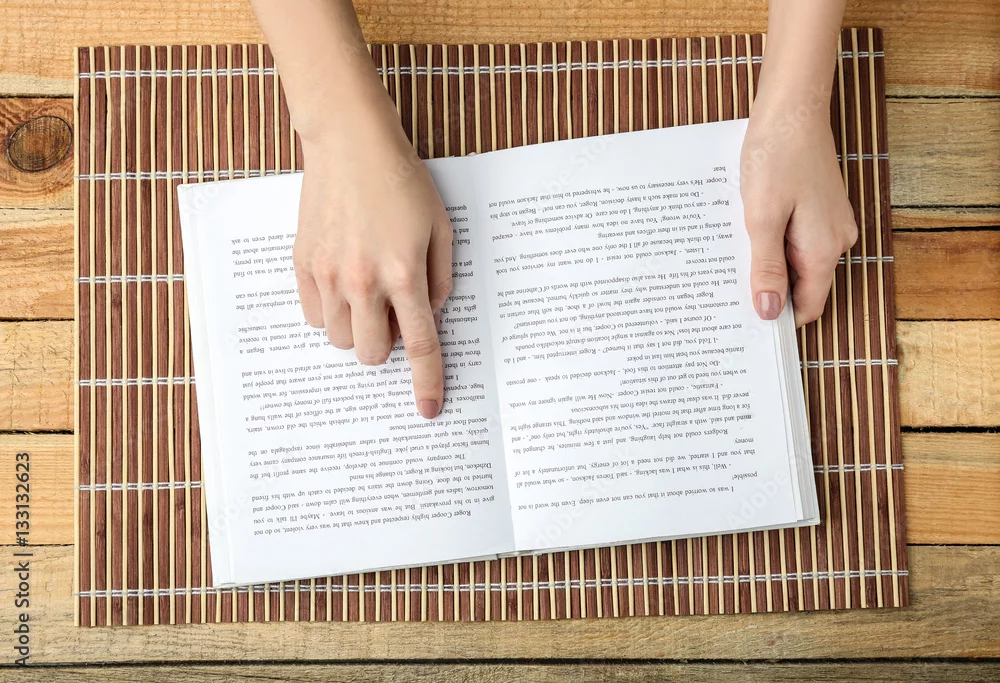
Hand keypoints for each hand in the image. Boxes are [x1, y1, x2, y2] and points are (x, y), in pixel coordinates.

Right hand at [293, 111, 452, 418]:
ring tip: (366, 289)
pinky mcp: (302, 264)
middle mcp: (363, 281)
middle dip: (385, 344)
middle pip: (371, 354)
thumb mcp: (441, 228)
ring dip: (358, 328)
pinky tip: (343, 282)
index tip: (430, 411)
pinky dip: (332, 313)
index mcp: (404, 273)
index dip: (427, 381)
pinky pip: (314, 318)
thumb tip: (427, 318)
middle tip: (393, 311)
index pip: (419, 345)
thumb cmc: (402, 181)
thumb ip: (439, 281)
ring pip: (340, 340)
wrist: (350, 143)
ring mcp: (327, 274)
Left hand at [739, 93, 857, 327]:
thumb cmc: (776, 157)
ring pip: (796, 261)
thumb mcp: (763, 218)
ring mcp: (830, 223)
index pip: (808, 307)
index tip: (745, 323)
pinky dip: (772, 241)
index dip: (779, 318)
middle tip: (726, 291)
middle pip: (802, 286)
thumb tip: (770, 313)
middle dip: (768, 290)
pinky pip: (796, 239)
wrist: (793, 108)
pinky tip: (746, 232)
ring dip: (766, 263)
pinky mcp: (820, 208)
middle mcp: (836, 241)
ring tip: (732, 258)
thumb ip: (767, 268)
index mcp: (824, 250)